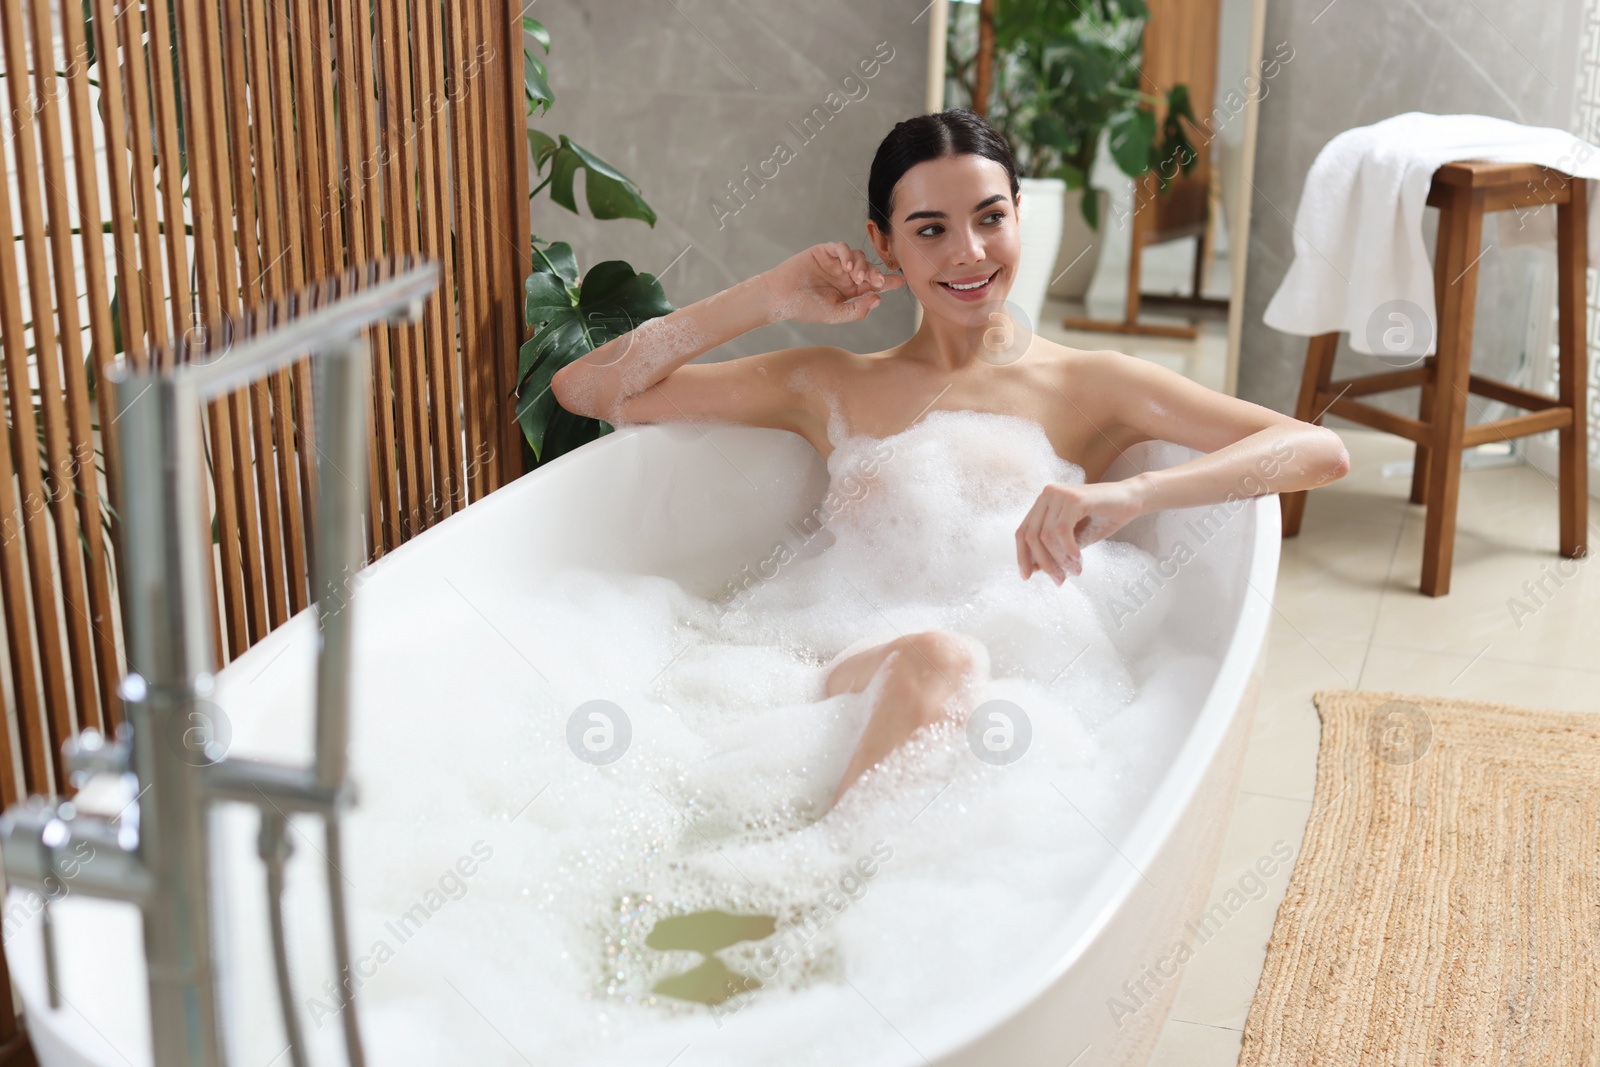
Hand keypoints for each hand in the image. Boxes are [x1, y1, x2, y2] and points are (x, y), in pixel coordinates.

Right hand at [760, 242, 903, 323]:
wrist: (780, 298)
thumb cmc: (805, 308)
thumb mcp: (835, 314)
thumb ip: (857, 310)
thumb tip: (878, 299)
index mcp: (849, 290)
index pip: (873, 284)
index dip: (887, 282)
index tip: (900, 282)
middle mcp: (845, 275)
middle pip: (868, 269)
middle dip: (876, 274)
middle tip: (880, 281)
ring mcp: (835, 262)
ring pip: (858, 257)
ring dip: (861, 266)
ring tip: (856, 278)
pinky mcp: (824, 252)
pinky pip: (841, 248)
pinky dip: (847, 255)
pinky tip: (846, 267)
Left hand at [1015, 480, 1145, 583]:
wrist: (1133, 500)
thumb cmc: (1104, 518)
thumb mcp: (1075, 539)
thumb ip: (1055, 549)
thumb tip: (1034, 568)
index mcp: (1044, 502)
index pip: (1023, 531)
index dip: (1022, 556)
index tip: (1027, 576)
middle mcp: (1047, 494)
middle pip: (1031, 535)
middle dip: (1044, 562)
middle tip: (1059, 580)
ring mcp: (1060, 494)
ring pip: (1046, 535)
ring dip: (1060, 559)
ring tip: (1074, 571)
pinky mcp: (1074, 498)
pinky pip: (1062, 531)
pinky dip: (1068, 549)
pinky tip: (1078, 559)